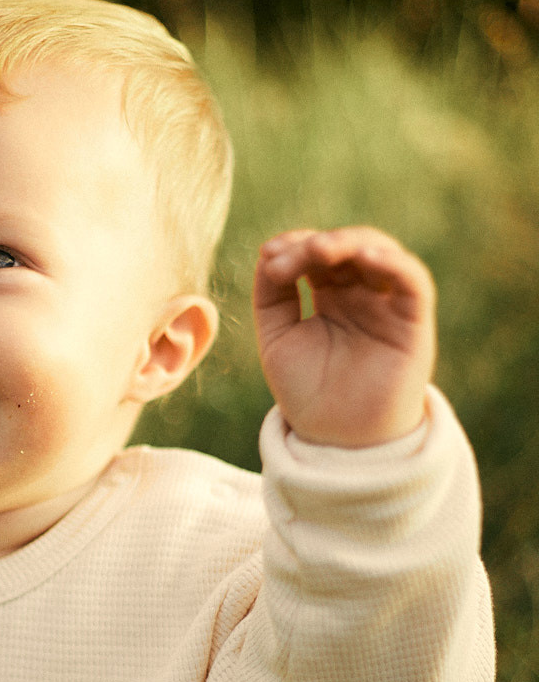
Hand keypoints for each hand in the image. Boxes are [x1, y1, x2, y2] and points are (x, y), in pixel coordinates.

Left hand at [253, 227, 436, 445]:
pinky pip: (413, 281)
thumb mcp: (277, 338)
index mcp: (331, 296)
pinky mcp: (413, 321)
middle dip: (318, 244)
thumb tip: (269, 252)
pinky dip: (393, 262)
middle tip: (293, 254)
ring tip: (321, 250)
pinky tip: (365, 257)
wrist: (335, 439)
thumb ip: (271, 295)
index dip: (294, 245)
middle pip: (347, 247)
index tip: (270, 258)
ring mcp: (388, 305)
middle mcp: (362, 295)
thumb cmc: (307, 392)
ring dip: (350, 242)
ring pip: (380, 252)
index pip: (316, 253)